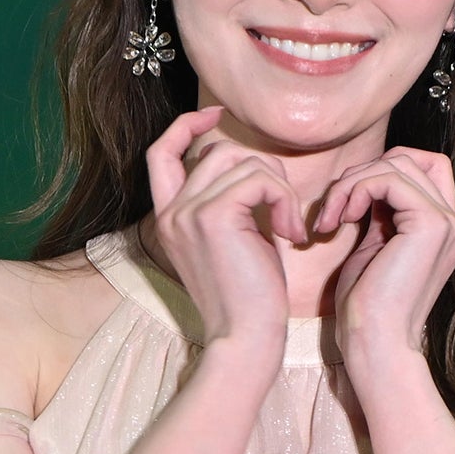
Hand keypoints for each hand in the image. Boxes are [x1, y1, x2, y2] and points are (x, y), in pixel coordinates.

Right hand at [146, 108, 306, 351]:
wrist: (246, 338)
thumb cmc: (251, 297)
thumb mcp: (235, 240)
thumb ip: (230, 201)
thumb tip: (251, 166)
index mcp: (169, 217)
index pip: (162, 151)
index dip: (187, 125)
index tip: (218, 115)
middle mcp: (170, 211)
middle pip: (219, 151)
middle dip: (263, 169)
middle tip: (283, 209)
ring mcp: (187, 212)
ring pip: (244, 160)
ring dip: (279, 188)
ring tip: (289, 227)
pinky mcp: (212, 216)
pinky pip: (261, 179)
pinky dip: (285, 200)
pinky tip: (291, 234)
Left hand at [313, 147, 454, 364]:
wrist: (374, 343)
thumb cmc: (366, 307)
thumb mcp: (373, 246)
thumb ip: (380, 212)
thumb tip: (365, 179)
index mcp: (443, 228)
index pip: (425, 167)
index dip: (383, 170)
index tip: (349, 203)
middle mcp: (453, 223)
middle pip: (411, 158)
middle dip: (363, 173)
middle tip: (334, 208)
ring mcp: (447, 222)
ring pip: (397, 163)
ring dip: (353, 183)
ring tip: (330, 218)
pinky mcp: (431, 224)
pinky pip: (388, 179)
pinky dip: (356, 190)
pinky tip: (340, 221)